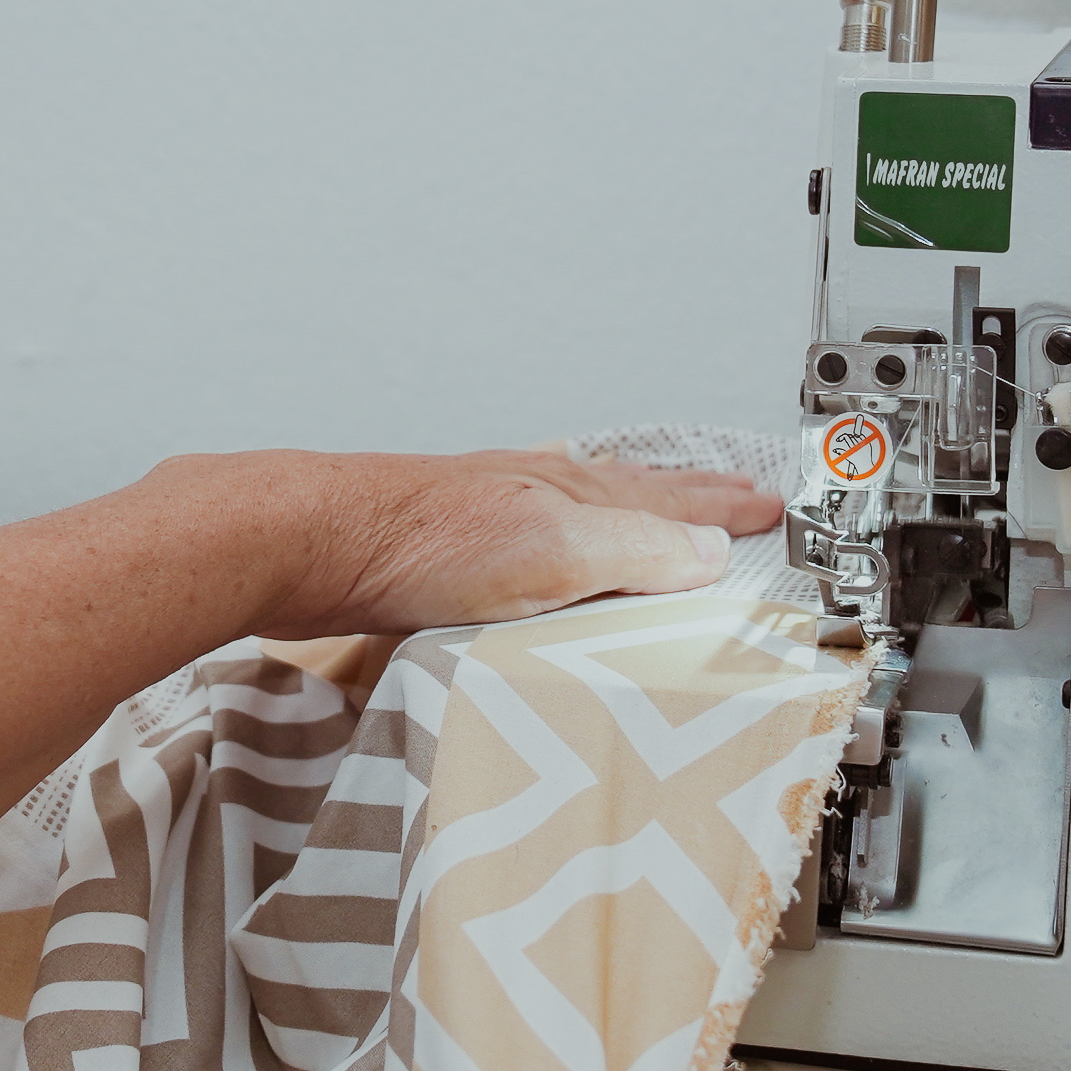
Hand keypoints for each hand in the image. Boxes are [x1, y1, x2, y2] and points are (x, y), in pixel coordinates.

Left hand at [162, 449, 782, 640]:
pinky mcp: (446, 564)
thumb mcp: (548, 547)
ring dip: (631, 524)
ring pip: (583, 519)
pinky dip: (568, 561)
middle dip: (688, 500)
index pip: (672, 498)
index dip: (723, 506)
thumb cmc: (408, 537)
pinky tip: (551, 579)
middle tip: (732, 499)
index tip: (769, 506)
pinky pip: (536, 556)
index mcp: (570, 492)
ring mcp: (489, 525)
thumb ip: (632, 546)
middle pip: (632, 495)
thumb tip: (708, 551)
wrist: (301, 544)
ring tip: (658, 529)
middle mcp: (533, 497)